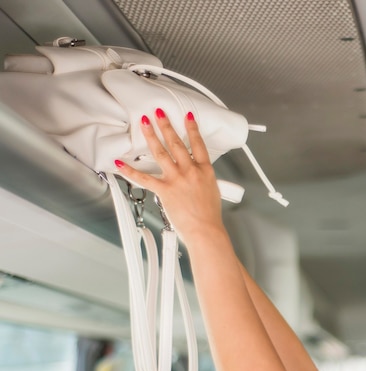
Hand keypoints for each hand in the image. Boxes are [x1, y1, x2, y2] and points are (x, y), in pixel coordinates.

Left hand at [115, 109, 223, 245]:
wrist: (206, 230)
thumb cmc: (210, 217)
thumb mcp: (213, 192)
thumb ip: (203, 181)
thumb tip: (197, 178)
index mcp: (205, 172)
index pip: (198, 145)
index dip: (192, 129)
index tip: (187, 118)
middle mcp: (190, 172)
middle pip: (176, 143)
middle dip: (166, 125)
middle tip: (159, 113)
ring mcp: (176, 180)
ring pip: (161, 153)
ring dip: (151, 136)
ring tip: (145, 123)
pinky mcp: (164, 190)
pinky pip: (144, 178)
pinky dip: (130, 171)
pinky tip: (121, 163)